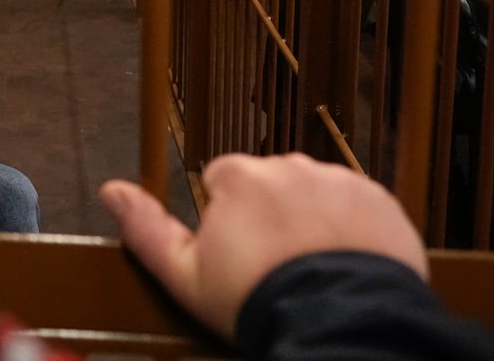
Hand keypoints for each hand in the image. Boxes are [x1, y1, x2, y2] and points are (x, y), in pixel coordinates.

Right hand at [99, 153, 426, 341]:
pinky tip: (344, 265)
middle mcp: (290, 166)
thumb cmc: (259, 302)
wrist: (340, 326)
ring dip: (311, 220)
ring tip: (312, 269)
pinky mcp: (382, 203)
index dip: (226, 219)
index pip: (223, 180)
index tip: (237, 253)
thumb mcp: (186, 275)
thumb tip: (110, 190)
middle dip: (270, 215)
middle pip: (270, 184)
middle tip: (274, 265)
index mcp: (241, 176)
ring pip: (315, 194)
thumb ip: (146, 228)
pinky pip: (359, 208)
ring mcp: (340, 183)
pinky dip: (353, 230)